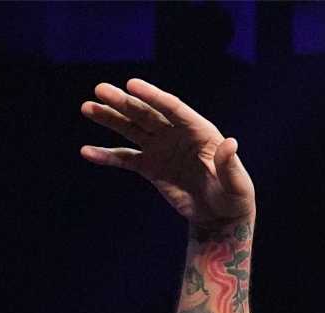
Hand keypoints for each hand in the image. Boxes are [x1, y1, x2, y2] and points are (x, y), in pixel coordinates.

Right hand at [79, 79, 255, 229]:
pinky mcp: (151, 167)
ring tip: (87, 108)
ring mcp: (161, 149)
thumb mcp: (237, 184)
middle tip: (99, 90)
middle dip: (123, 102)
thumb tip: (230, 143)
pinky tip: (87, 152)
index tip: (131, 85)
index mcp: (198, 130)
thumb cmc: (235, 196)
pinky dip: (106, 156)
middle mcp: (176, 134)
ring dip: (110, 118)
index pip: (172, 107)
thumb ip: (229, 165)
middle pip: (146, 114)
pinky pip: (125, 159)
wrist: (221, 215)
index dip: (152, 96)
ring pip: (131, 129)